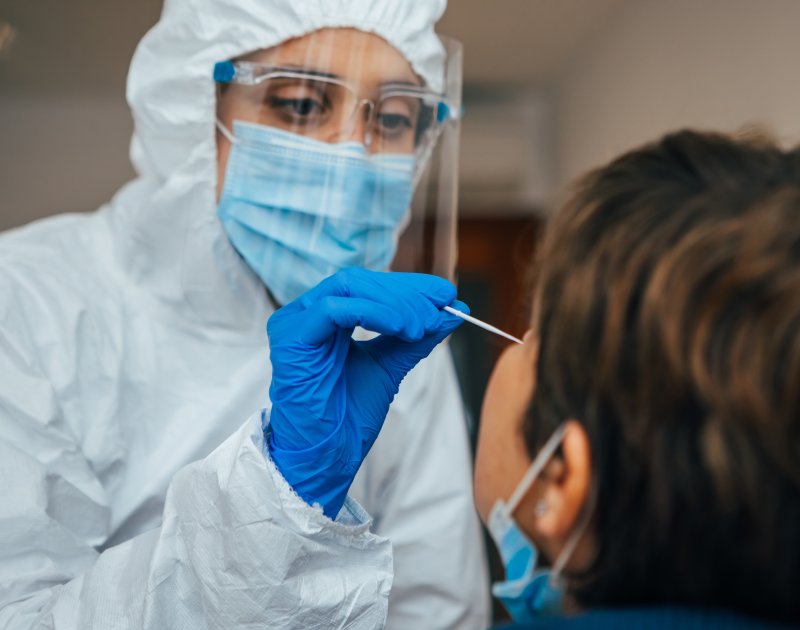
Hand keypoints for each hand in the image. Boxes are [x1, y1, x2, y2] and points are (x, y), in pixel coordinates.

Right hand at [266, 268, 466, 517]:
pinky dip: (373, 313)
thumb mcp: (390, 365)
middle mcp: (306, 313)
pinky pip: (334, 310)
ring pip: (349, 287)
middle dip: (406, 293)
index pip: (368, 285)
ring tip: (420, 328)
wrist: (327, 454)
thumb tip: (453, 310)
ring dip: (394, 303)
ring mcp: (294, 322)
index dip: (409, 286)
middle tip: (440, 310)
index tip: (446, 295)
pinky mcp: (290, 336)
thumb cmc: (348, 415)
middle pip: (360, 280)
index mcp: (326, 317)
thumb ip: (416, 337)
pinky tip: (401, 329)